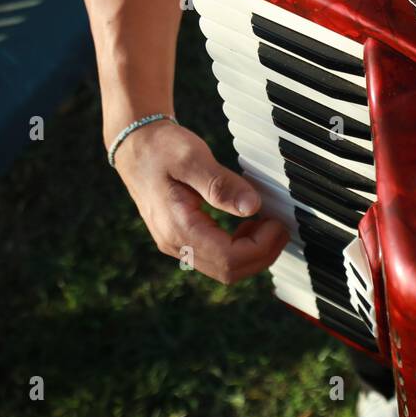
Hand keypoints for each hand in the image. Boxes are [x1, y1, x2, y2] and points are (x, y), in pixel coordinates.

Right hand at [111, 119, 288, 283]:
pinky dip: (240, 247)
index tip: (277, 222)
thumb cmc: (161, 148)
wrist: (135, 144)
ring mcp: (177, 244)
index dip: (261, 247)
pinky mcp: (182, 239)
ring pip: (224, 268)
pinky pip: (216, 257)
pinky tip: (248, 224)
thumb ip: (221, 185)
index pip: (230, 259)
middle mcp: (175, 244)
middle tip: (281, 227)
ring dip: (252, 252)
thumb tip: (252, 207)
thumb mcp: (192, 158)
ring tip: (267, 223)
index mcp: (178, 228)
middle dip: (262, 254)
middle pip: (229, 271)